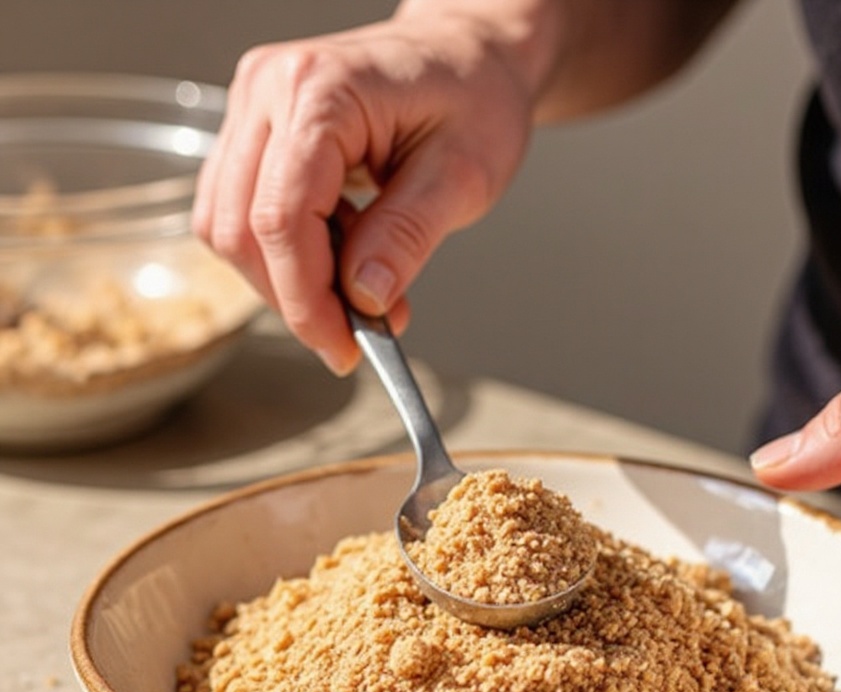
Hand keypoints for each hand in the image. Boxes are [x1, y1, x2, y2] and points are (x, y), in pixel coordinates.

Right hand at [192, 12, 535, 371]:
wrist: (469, 54)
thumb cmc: (475, 97)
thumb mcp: (463, 175)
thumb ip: (407, 236)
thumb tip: (362, 297)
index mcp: (321, 91)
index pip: (281, 218)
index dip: (306, 300)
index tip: (343, 349)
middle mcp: (269, 90)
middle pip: (240, 228)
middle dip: (295, 299)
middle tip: (356, 335)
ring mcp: (253, 108)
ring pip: (228, 227)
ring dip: (285, 282)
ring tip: (358, 291)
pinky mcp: (256, 132)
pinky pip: (240, 212)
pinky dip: (283, 256)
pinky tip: (338, 258)